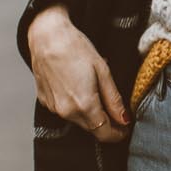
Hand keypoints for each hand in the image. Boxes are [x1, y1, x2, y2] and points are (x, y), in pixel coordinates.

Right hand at [28, 6, 128, 142]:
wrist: (46, 36)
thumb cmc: (74, 48)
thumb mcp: (103, 71)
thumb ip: (114, 99)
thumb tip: (124, 119)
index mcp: (84, 105)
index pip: (104, 134)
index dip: (117, 134)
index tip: (125, 128)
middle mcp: (67, 112)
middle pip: (92, 128)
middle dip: (105, 123)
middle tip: (115, 109)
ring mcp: (53, 108)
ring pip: (78, 120)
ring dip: (89, 113)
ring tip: (93, 89)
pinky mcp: (45, 101)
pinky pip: (64, 110)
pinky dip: (74, 105)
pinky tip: (76, 86)